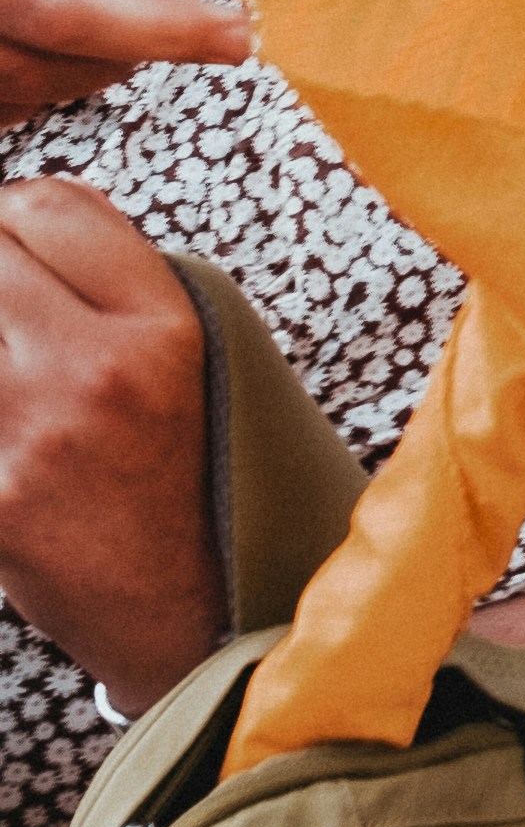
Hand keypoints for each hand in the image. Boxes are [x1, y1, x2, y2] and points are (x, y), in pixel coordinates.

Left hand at [0, 182, 217, 708]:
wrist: (199, 621)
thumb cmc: (198, 485)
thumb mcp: (203, 367)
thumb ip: (125, 288)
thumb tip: (22, 218)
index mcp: (169, 330)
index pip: (48, 205)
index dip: (13, 215)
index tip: (10, 245)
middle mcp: (98, 371)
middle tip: (3, 313)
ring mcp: (30, 437)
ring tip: (12, 372)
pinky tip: (13, 438)